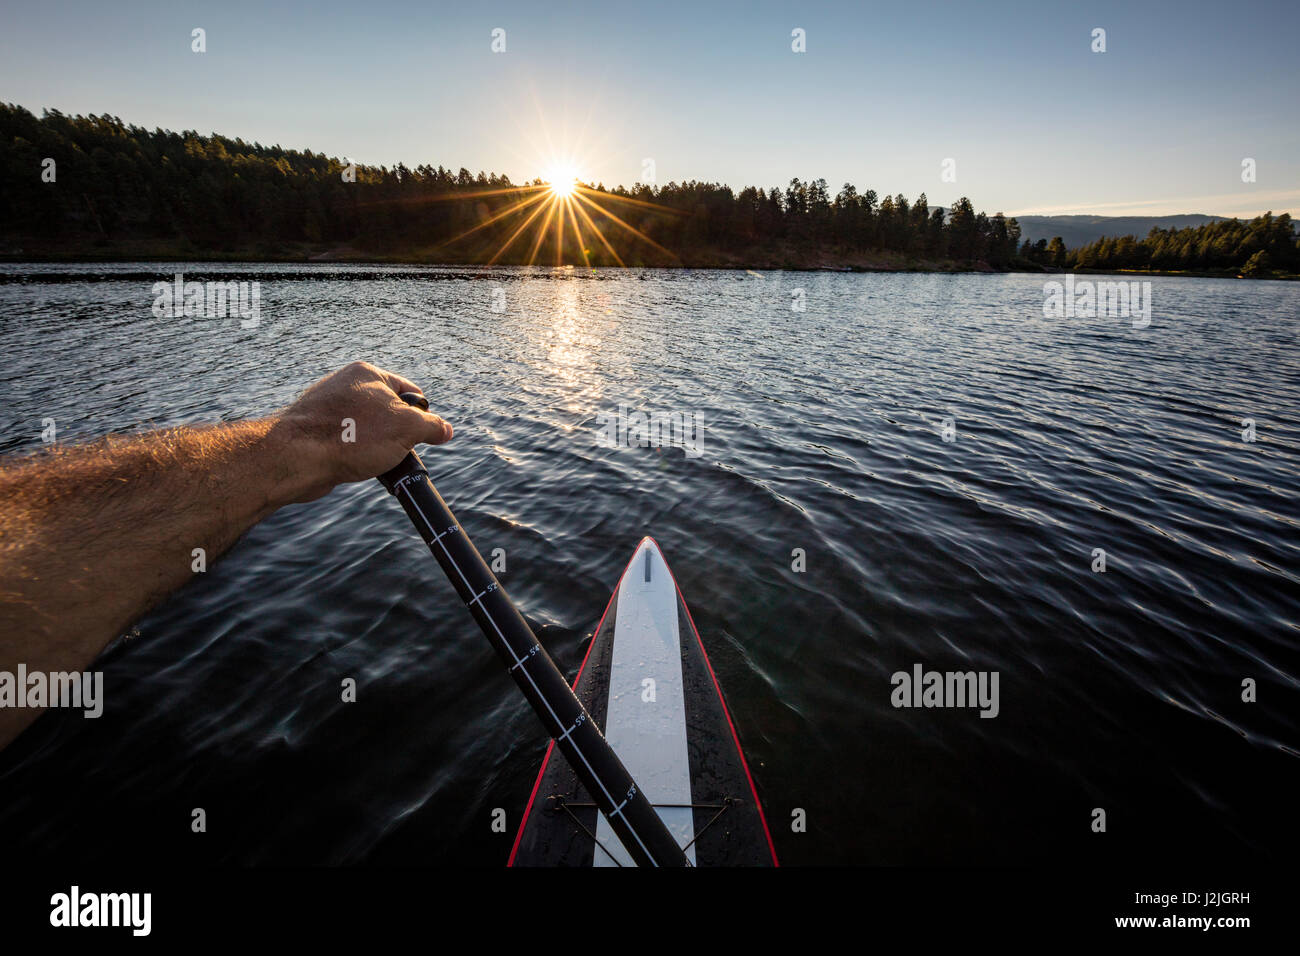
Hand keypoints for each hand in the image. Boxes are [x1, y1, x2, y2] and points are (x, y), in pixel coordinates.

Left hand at [274, 362, 452, 500]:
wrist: (297, 458)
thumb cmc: (350, 436)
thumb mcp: (406, 428)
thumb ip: (431, 426)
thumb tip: (446, 430)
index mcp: (367, 374)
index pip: (409, 391)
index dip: (422, 415)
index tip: (423, 435)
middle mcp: (347, 386)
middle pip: (389, 411)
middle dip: (398, 434)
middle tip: (398, 451)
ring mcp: (330, 409)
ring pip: (369, 429)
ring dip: (378, 447)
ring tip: (375, 461)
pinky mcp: (317, 432)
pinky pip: (349, 442)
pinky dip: (358, 455)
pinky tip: (357, 466)